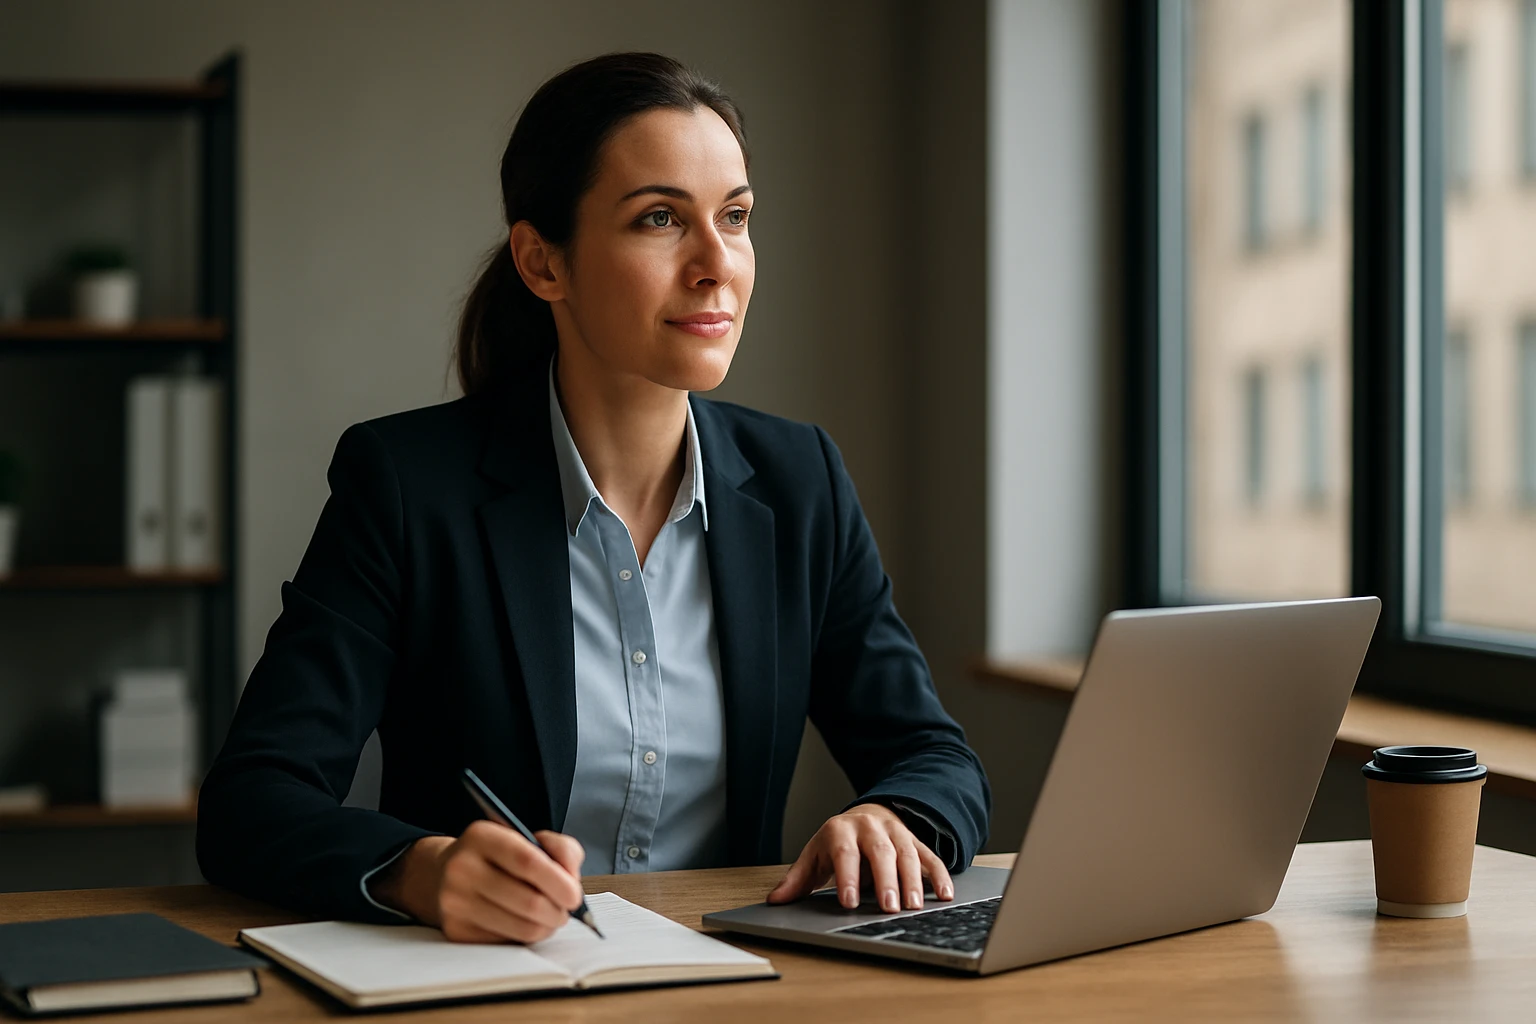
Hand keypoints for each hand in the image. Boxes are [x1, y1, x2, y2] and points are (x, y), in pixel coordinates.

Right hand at [369, 822, 585, 943]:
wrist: (442, 875)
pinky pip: (507, 943)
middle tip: (565, 911)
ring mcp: (455, 902)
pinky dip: (525, 937)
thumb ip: (561, 849)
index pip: (527, 862)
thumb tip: (572, 880)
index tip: (575, 896)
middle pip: (529, 901)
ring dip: (547, 927)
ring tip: (549, 917)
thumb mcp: (527, 838)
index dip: (558, 882)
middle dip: (558, 911)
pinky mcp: (455, 931)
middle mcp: (462, 868)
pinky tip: (524, 924)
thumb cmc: (498, 858)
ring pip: (522, 928)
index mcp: (482, 836)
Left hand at [766, 803, 953, 911]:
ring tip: (914, 907)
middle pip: (880, 852)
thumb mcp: (815, 855)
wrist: (866, 815)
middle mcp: (870, 828)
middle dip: (885, 880)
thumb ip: (797, 879)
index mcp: (841, 831)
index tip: (849, 902)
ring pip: (907, 855)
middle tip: (888, 907)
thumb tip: (775, 901)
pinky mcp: (916, 842)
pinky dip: (940, 875)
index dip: (847, 877)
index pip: (844, 853)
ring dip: (913, 881)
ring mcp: (896, 833)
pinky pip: (931, 857)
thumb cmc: (838, 842)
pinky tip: (945, 895)